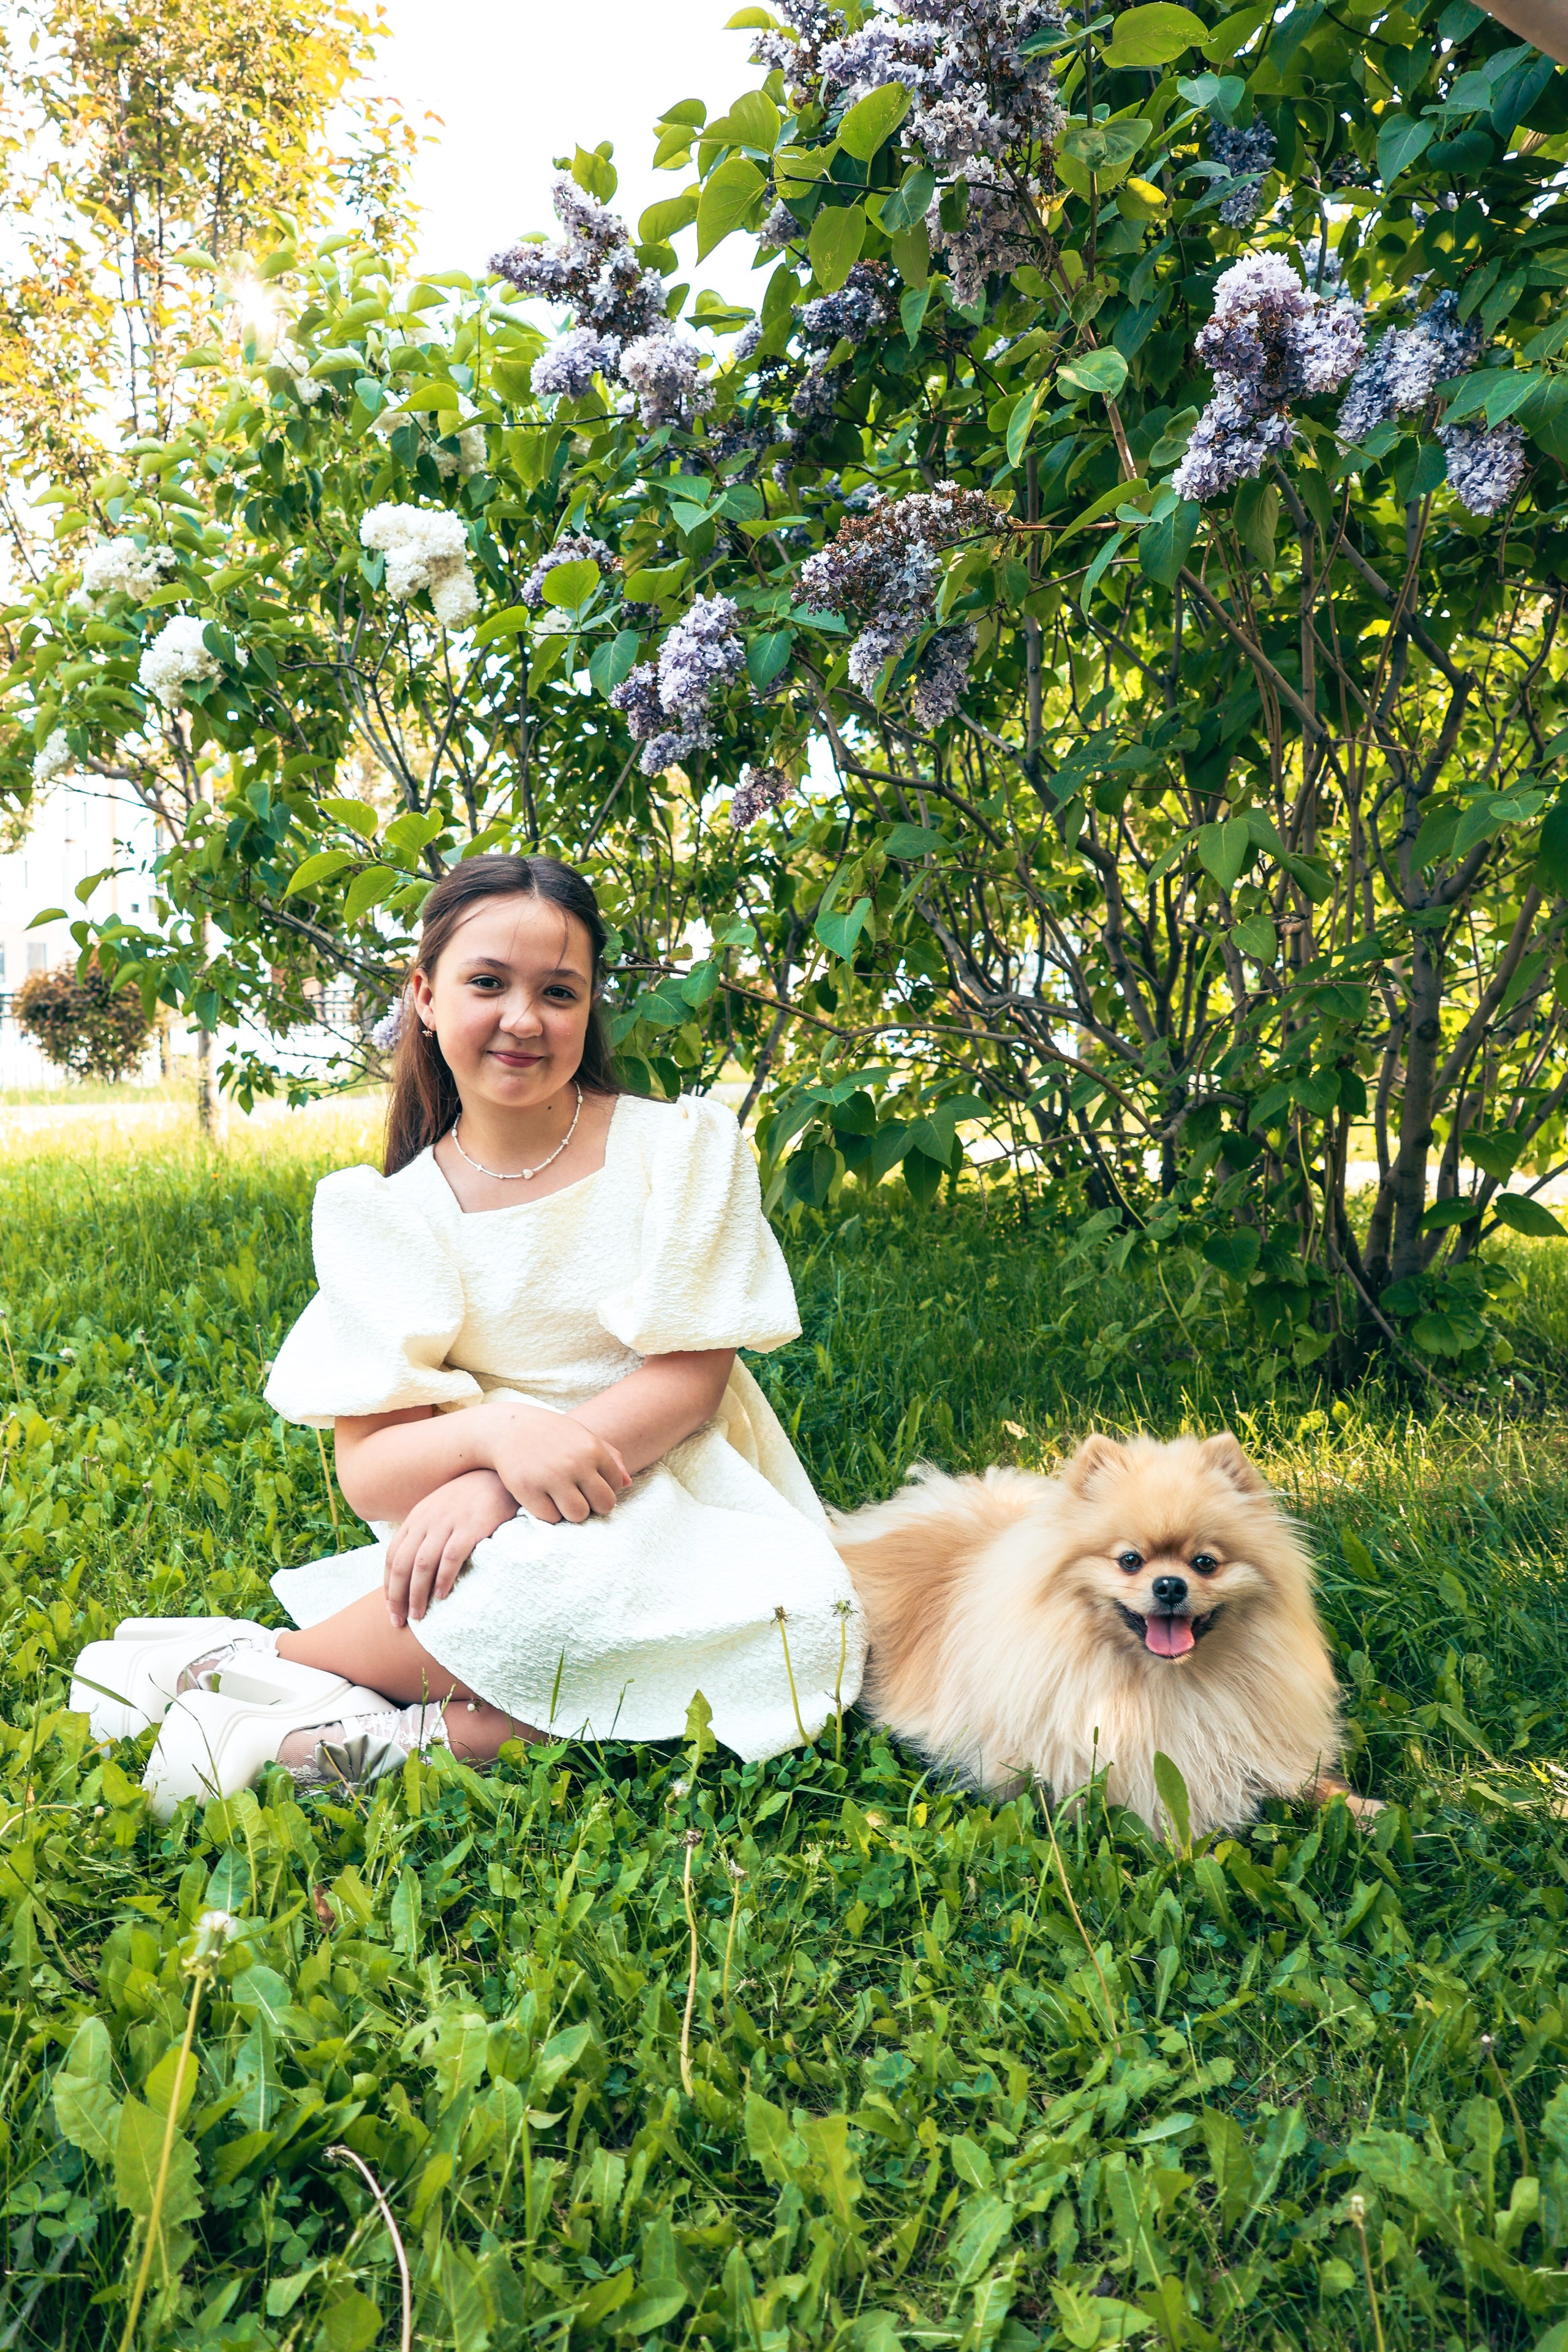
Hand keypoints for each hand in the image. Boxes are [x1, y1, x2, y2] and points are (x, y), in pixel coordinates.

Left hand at [384, 1470, 517, 1627]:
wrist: (497, 1475)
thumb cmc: (469, 1499)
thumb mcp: (439, 1510)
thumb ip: (425, 1532)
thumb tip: (414, 1566)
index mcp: (416, 1518)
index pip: (392, 1556)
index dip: (388, 1585)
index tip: (391, 1608)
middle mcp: (426, 1520)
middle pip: (402, 1564)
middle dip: (397, 1596)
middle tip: (399, 1621)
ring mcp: (447, 1523)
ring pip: (422, 1564)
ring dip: (417, 1594)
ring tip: (418, 1616)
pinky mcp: (470, 1527)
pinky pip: (450, 1557)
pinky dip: (443, 1578)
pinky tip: (441, 1595)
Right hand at [484, 1400, 630, 1525]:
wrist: (507, 1429)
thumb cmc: (551, 1435)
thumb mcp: (582, 1437)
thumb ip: (610, 1457)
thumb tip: (627, 1484)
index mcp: (592, 1448)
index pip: (614, 1485)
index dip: (603, 1488)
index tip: (588, 1484)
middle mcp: (575, 1463)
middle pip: (603, 1504)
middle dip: (594, 1506)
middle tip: (580, 1499)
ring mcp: (551, 1477)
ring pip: (578, 1515)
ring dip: (572, 1512)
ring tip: (562, 1500)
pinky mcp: (528, 1490)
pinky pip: (550, 1517)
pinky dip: (548, 1512)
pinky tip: (543, 1498)